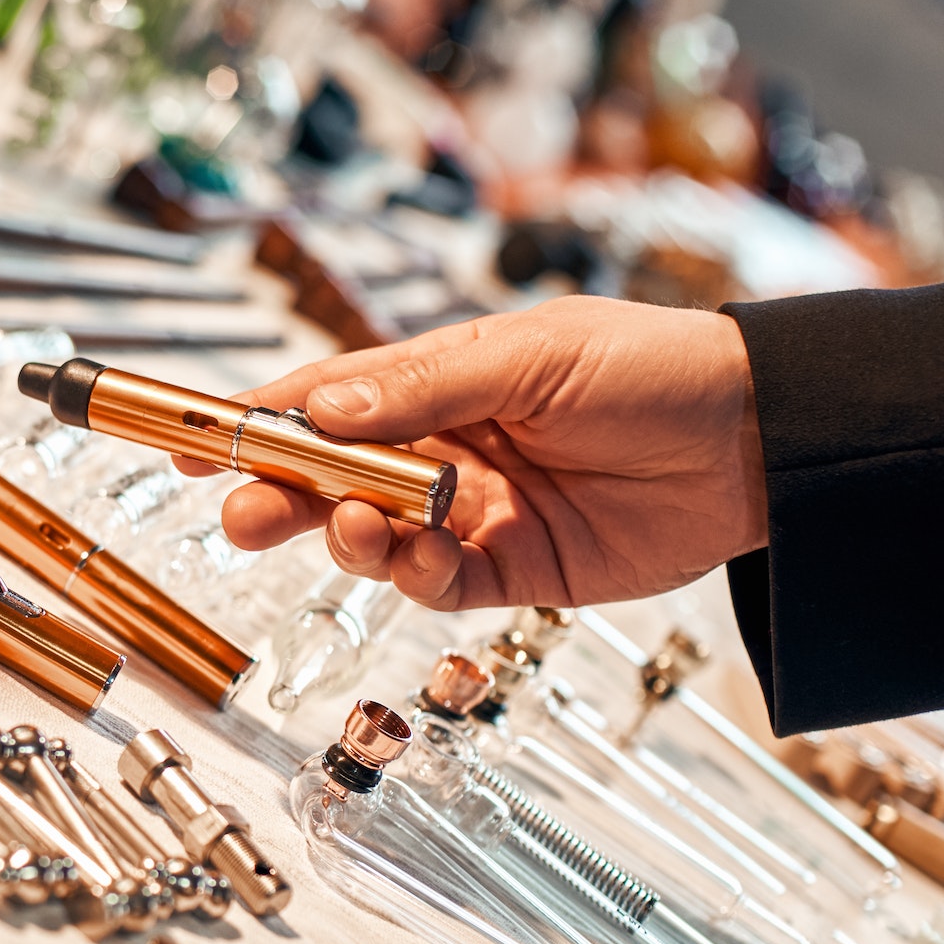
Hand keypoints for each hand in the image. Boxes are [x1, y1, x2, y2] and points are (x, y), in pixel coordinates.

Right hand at [180, 296, 767, 610]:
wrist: (758, 441)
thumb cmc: (651, 368)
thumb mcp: (529, 357)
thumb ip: (423, 390)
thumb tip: (324, 409)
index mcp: (436, 383)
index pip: (322, 401)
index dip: (250, 420)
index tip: (184, 435)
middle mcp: (441, 449)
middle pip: (327, 478)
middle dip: (275, 494)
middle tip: (235, 510)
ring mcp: (471, 513)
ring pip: (373, 538)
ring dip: (343, 537)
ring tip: (346, 525)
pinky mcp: (511, 571)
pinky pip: (438, 587)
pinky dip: (417, 577)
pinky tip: (423, 556)